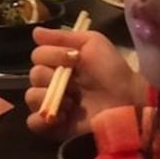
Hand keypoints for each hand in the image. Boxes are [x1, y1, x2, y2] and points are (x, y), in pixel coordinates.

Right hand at [25, 27, 143, 140]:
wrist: (128, 99)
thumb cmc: (112, 69)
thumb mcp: (92, 43)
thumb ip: (63, 36)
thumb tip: (34, 31)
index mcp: (59, 62)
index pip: (38, 55)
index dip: (52, 55)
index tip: (74, 59)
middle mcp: (52, 82)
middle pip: (34, 75)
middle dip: (52, 76)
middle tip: (74, 83)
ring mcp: (52, 104)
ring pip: (31, 97)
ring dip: (49, 96)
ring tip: (72, 102)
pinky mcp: (55, 127)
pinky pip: (33, 123)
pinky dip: (42, 119)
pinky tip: (62, 116)